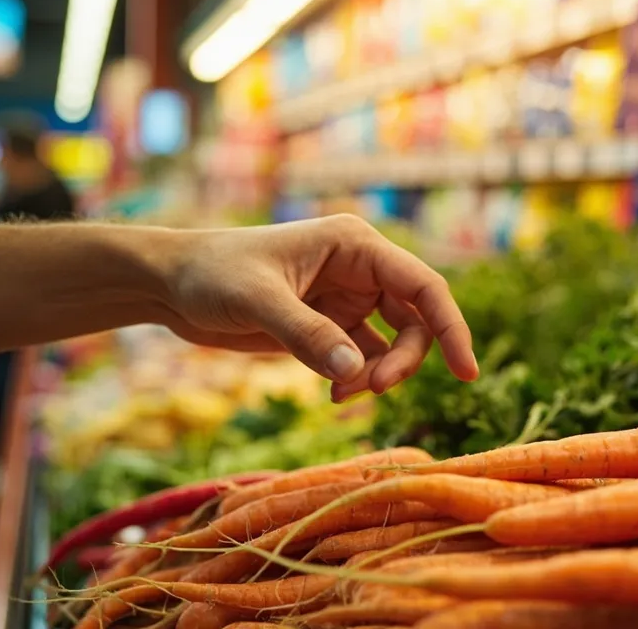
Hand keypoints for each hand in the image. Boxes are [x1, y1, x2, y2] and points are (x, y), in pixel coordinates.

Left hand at [163, 214, 478, 401]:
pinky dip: (358, 378)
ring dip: (380, 373)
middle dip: (404, 360)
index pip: (423, 286)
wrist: (171, 284)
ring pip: (394, 342)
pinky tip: (334, 392)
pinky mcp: (328, 325)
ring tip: (341, 393)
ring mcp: (346, 298)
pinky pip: (365, 357)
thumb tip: (359, 375)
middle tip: (373, 387)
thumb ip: (308, 337)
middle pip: (416, 320)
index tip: (466, 372)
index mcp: (355, 245)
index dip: (452, 327)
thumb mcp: (257, 301)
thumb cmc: (211, 275)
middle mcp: (360, 269)